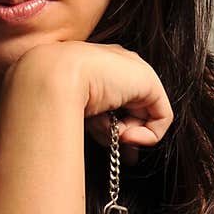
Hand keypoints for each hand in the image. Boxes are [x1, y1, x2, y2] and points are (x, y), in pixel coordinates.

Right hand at [10, 41, 173, 166]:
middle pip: (131, 109)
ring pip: (142, 116)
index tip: (108, 144)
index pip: (115, 99)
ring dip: (125, 133)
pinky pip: (162, 117)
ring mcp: (134, 71)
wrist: (52, 76)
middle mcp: (116, 65)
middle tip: (118, 148)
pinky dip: (148, 134)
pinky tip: (126, 136)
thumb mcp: (75, 109)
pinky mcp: (149, 82)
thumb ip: (96, 123)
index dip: (114, 126)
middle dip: (126, 134)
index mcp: (95, 66)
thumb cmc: (51, 92)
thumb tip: (114, 144)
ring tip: (106, 131)